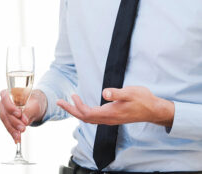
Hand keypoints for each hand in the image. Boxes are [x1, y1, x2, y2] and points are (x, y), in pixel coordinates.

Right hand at [0, 89, 46, 142]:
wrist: (34, 107)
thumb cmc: (33, 101)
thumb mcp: (35, 104)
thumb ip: (29, 110)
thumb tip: (24, 120)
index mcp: (8, 93)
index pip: (5, 98)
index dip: (10, 107)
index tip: (18, 114)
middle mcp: (3, 102)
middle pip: (5, 112)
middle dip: (14, 122)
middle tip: (22, 128)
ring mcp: (4, 112)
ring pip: (6, 121)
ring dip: (13, 129)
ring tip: (20, 135)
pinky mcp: (7, 121)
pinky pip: (8, 127)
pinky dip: (13, 133)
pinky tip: (17, 139)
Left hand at [57, 86, 173, 126]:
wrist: (154, 110)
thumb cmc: (143, 100)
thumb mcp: (131, 92)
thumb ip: (117, 93)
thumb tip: (105, 93)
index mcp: (110, 113)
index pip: (87, 113)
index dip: (77, 106)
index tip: (71, 96)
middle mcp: (108, 119)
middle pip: (84, 117)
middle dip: (71, 110)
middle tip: (58, 102)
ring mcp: (110, 119)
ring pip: (88, 119)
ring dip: (76, 111)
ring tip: (66, 103)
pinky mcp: (112, 118)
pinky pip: (94, 118)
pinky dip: (84, 112)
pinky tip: (81, 107)